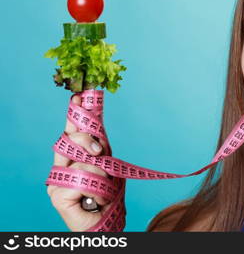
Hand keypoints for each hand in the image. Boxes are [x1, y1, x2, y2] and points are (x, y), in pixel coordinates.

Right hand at [46, 95, 110, 230]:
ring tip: (103, 190)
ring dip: (102, 175)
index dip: (74, 115)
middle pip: (71, 139)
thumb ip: (99, 148)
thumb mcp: (107, 166)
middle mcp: (61, 167)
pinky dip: (97, 190)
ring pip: (84, 161)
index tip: (78, 97)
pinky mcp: (58, 195)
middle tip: (99, 152)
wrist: (105, 223)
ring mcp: (57, 182)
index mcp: (72, 159)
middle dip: (88, 141)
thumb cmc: (107, 197)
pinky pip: (84, 181)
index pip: (71, 132)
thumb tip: (96, 128)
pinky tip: (96, 200)